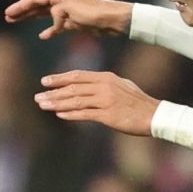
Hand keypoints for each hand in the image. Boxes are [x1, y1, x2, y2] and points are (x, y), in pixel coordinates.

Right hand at [4, 0, 129, 38]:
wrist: (112, 20)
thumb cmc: (93, 11)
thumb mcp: (69, 9)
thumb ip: (55, 13)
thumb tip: (52, 24)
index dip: (20, 6)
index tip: (8, 13)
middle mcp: (62, 0)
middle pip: (37, 5)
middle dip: (22, 11)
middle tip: (7, 17)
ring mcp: (68, 12)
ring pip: (45, 15)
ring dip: (31, 19)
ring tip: (17, 23)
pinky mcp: (74, 23)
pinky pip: (58, 27)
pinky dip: (50, 31)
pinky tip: (43, 36)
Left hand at [35, 70, 159, 134]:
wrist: (154, 115)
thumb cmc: (138, 102)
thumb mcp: (121, 86)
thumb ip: (104, 84)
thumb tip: (88, 86)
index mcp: (106, 77)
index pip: (77, 76)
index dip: (59, 78)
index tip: (45, 82)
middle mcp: (104, 86)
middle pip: (72, 88)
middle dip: (53, 93)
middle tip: (38, 97)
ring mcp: (105, 100)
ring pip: (75, 100)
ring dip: (57, 103)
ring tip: (43, 106)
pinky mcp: (108, 115)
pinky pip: (84, 114)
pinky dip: (70, 114)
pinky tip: (59, 115)